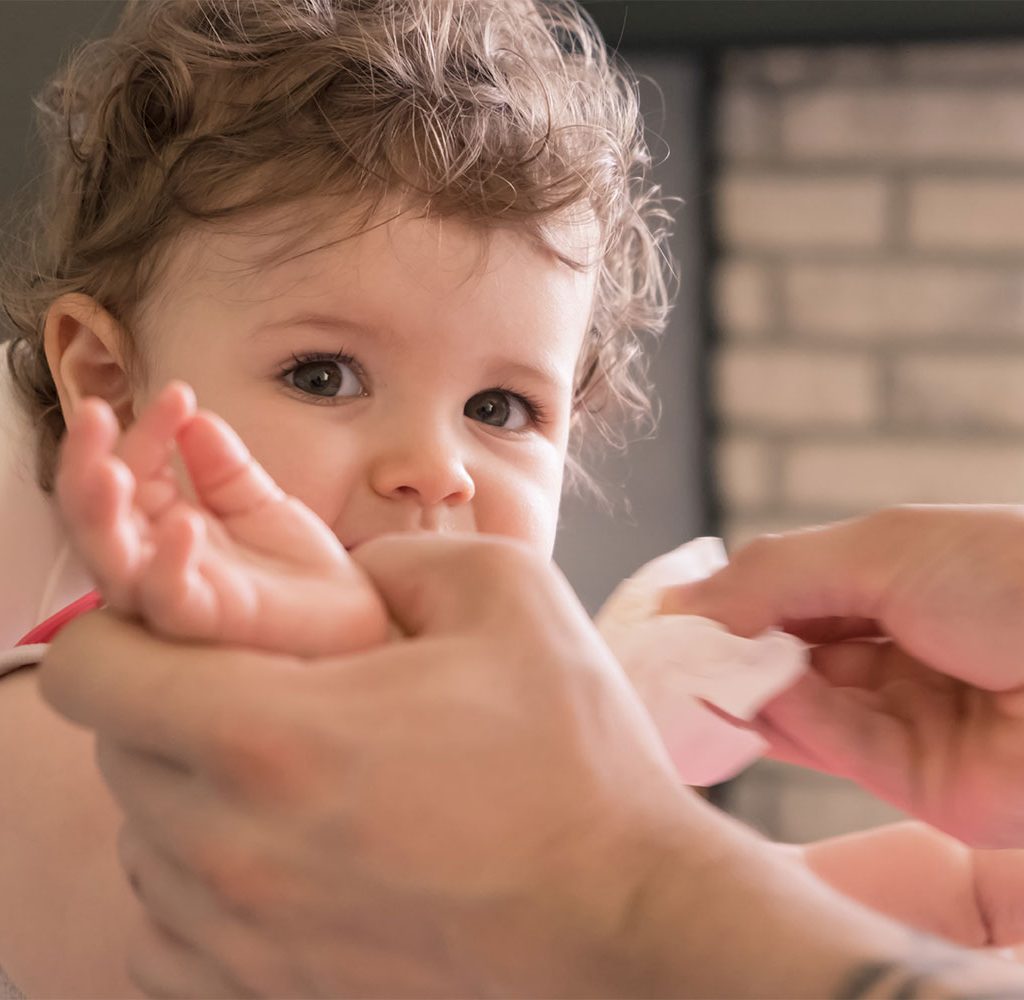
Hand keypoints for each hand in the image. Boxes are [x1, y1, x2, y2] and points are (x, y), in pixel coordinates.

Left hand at [39, 533, 1023, 997]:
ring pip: (137, 839)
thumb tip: (342, 573)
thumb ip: (395, 555)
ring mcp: (245, 937)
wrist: (625, 914)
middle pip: (112, 752)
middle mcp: (231, 850)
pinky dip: (198, 875)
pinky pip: (167, 929)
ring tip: (283, 764)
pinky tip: (280, 844)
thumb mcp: (508, 593)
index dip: (120, 626)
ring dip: (184, 786)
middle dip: (165, 699)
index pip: (90, 671)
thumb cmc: (575, 757)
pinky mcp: (272, 993)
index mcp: (273, 735)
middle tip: (257, 683)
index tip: (180, 617)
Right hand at [57, 382, 386, 655]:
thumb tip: (193, 416)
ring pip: (110, 560)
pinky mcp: (206, 624)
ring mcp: (174, 594)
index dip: (144, 431)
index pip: (130, 471)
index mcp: (163, 525)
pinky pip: (170, 600)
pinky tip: (185, 524)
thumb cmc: (296, 568)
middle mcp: (153, 561)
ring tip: (111, 469)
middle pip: (93, 515)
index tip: (178, 393)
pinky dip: (170, 564)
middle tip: (92, 412)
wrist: (351, 619)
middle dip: (84, 462)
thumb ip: (224, 465)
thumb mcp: (258, 502)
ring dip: (101, 512)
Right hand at [664, 505, 1023, 846]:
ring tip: (685, 674)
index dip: (725, 606)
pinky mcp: (920, 783)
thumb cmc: (1012, 574)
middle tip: (658, 653)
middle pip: (786, 659)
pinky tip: (744, 699)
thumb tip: (682, 601)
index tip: (662, 616)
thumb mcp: (877, 549)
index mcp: (891, 587)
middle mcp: (894, 655)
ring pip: (801, 708)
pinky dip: (786, 724)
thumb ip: (773, 576)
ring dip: (744, 690)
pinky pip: (835, 749)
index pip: (786, 600)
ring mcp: (906, 720)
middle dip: (724, 654)